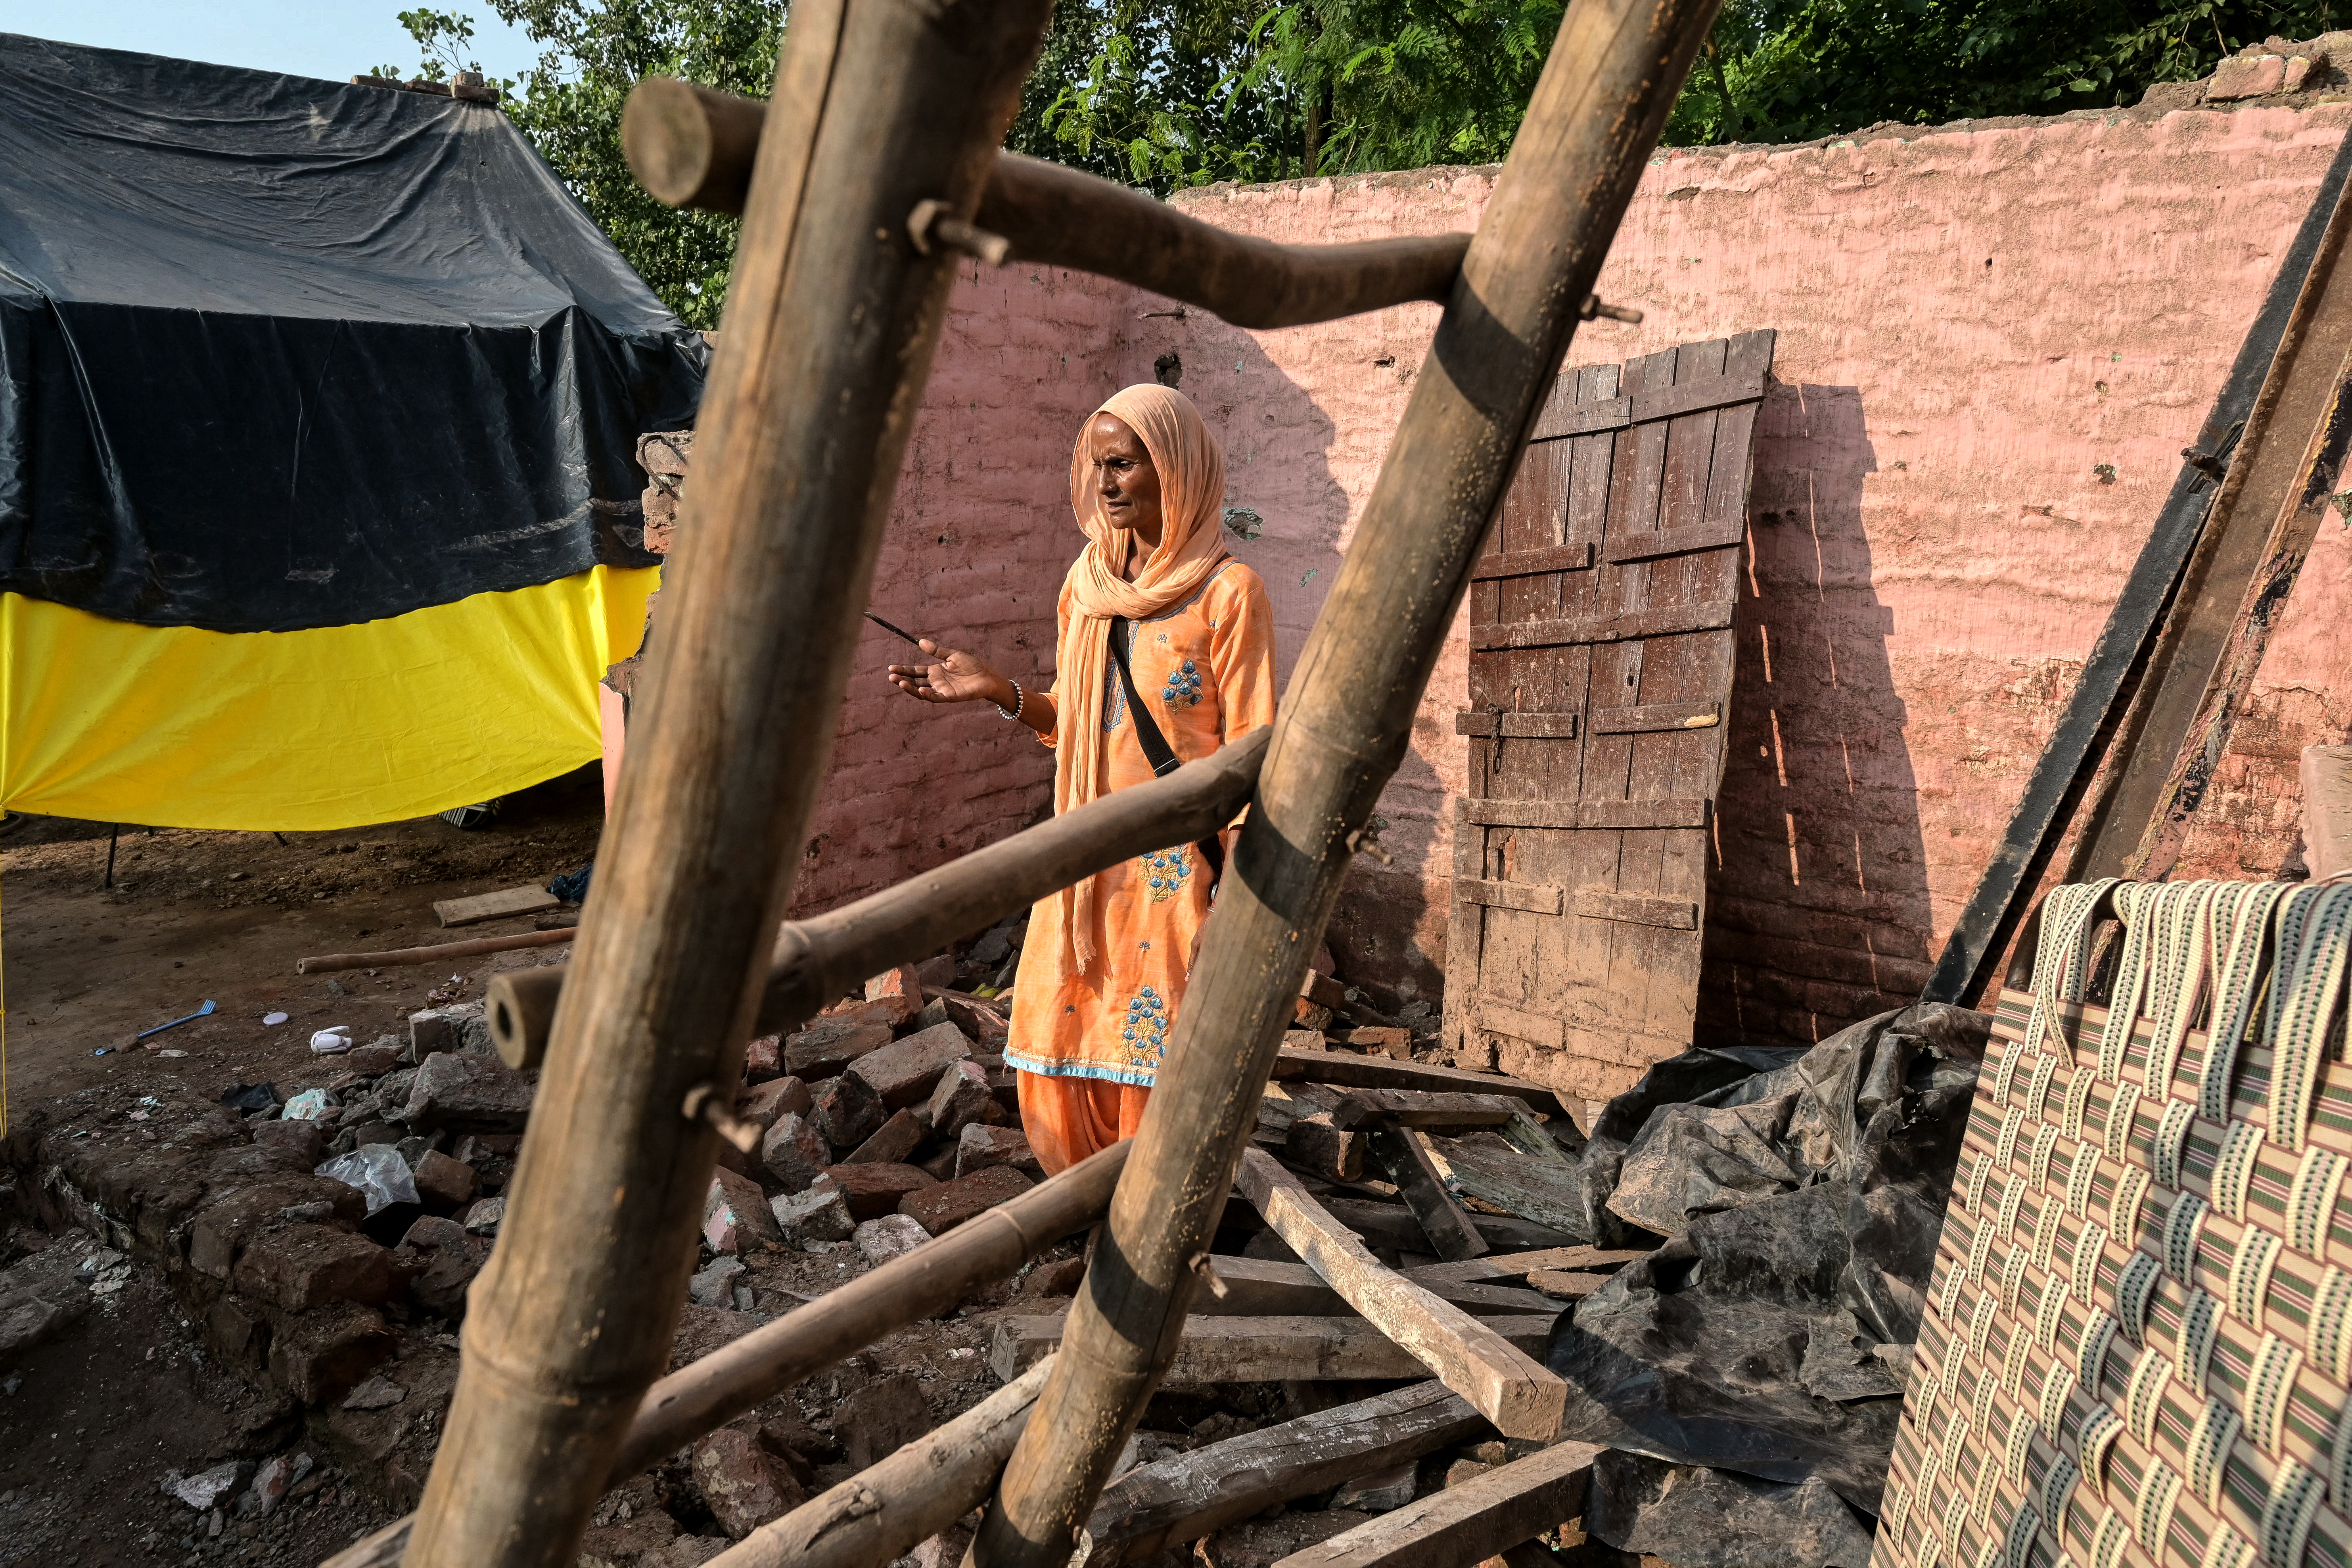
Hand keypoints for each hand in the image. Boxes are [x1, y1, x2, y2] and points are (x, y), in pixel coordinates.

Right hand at [887, 640, 1009, 706]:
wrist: (987, 676)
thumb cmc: (972, 666)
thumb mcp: (952, 655)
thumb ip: (936, 650)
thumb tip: (920, 642)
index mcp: (935, 671)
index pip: (915, 671)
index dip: (903, 670)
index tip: (891, 667)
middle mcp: (935, 682)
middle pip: (915, 682)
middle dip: (902, 679)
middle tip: (891, 676)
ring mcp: (941, 690)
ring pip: (921, 691)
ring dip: (911, 688)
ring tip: (900, 683)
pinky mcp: (949, 697)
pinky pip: (936, 697)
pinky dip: (927, 694)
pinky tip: (920, 690)